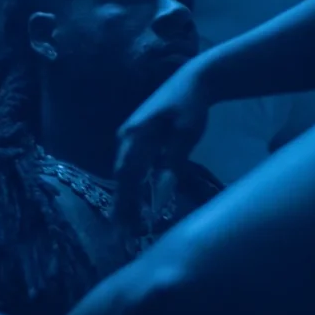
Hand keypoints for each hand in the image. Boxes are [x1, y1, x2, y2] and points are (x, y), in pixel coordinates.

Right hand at [112, 62, 212, 228]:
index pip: (127, 177)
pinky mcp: (134, 137)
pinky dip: (130, 184)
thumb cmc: (191, 106)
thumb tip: (160, 198)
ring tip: (126, 224)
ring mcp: (127, 135)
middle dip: (121, 206)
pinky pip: (129, 165)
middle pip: (121, 177)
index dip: (125, 204)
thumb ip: (172, 165)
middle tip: (123, 235)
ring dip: (124, 197)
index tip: (126, 228)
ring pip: (123, 172)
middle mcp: (125, 136)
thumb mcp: (185, 136)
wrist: (193, 79)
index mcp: (135, 136)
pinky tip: (134, 200)